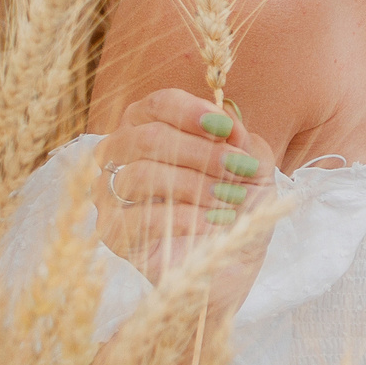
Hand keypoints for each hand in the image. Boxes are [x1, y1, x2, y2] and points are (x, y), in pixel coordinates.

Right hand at [91, 90, 276, 282]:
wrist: (232, 261)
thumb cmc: (236, 205)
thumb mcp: (253, 167)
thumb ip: (243, 140)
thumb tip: (229, 125)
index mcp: (150, 126)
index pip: (158, 104)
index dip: (191, 111)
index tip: (225, 128)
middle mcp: (122, 155)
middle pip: (147, 137)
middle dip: (199, 152)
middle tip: (235, 168)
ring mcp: (112, 194)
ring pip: (140, 175)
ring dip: (193, 186)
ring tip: (228, 199)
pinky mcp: (112, 232)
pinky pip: (136, 217)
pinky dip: (181, 218)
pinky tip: (210, 223)